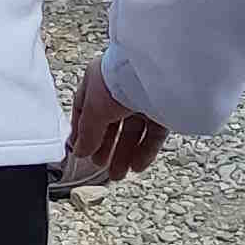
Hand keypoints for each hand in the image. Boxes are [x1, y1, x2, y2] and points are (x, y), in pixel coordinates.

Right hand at [60, 66, 164, 188]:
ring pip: (133, 131)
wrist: (152, 71)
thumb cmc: (119, 78)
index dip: (82, 132)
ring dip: (124, 154)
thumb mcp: (93, 109)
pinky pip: (153, 133)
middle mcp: (121, 87)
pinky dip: (144, 151)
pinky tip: (137, 165)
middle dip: (105, 147)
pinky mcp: (163, 107)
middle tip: (100, 164)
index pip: (86, 108)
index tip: (81, 150)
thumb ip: (87, 133)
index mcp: (98, 80)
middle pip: (111, 123)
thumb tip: (81, 151)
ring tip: (118, 173)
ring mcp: (142, 97)